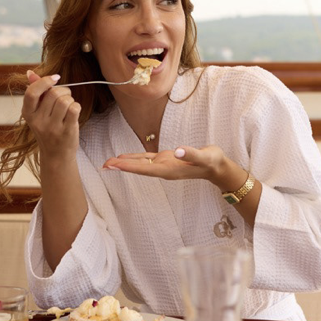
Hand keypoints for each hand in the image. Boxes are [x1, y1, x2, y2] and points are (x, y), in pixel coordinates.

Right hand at [21, 70, 80, 156]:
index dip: (44, 81)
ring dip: (70, 100)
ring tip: (68, 107)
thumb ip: (35, 92)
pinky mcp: (66, 132)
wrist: (56, 155)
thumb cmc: (48, 129)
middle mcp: (38, 121)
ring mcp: (52, 128)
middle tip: (64, 98)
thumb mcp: (37, 112)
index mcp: (28, 113)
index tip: (55, 78)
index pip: (32, 92)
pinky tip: (74, 113)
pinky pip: (74, 108)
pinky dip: (77, 107)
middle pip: (53, 93)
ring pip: (65, 100)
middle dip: (63, 91)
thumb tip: (30, 73)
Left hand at [103, 144, 232, 183]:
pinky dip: (134, 159)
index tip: (115, 165)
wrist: (217, 168)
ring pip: (140, 165)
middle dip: (121, 167)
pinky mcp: (166, 160)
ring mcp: (164, 166)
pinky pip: (146, 160)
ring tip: (108, 163)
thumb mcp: (205, 157)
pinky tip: (124, 159)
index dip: (129, 166)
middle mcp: (163, 169)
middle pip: (138, 169)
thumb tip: (177, 151)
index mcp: (169, 169)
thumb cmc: (212, 162)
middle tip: (103, 166)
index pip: (145, 168)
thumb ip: (191, 154)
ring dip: (124, 164)